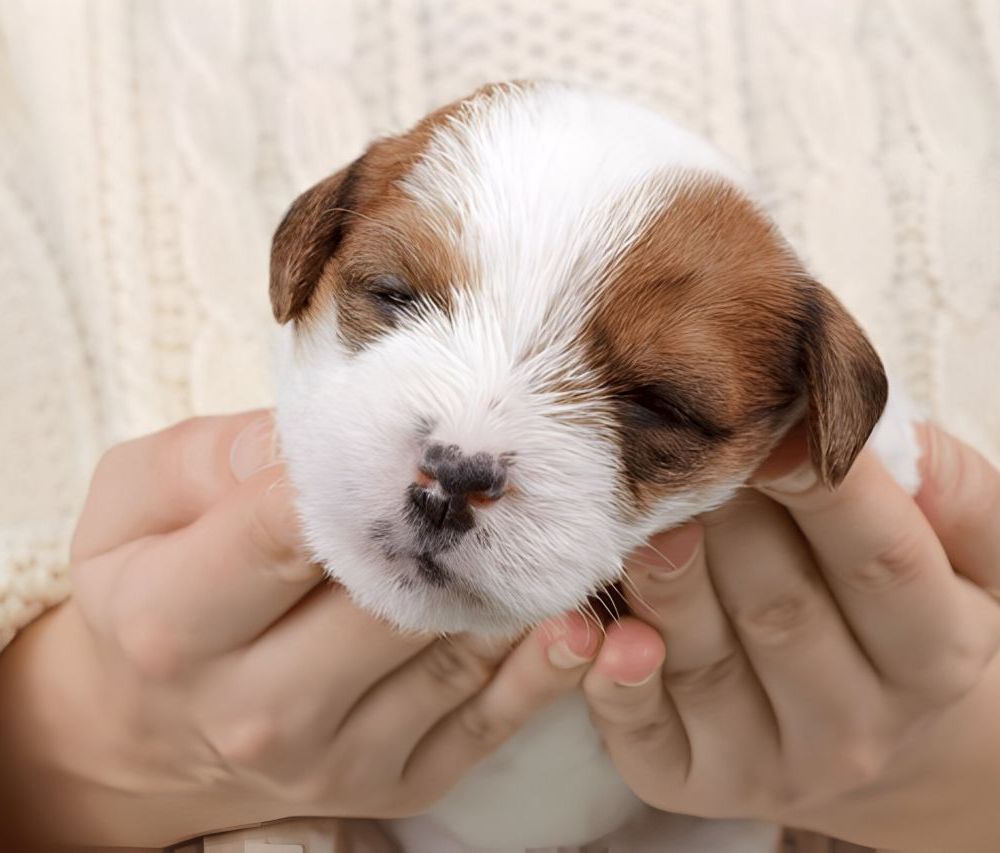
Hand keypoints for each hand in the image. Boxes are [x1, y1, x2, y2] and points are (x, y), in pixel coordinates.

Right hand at [0, 412, 596, 847]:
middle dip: (455, 521)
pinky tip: (582, 613)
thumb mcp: (135, 501)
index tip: (423, 420)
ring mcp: (335, 756)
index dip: (362, 470)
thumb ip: (215, 459)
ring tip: (567, 513)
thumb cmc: (147, 590)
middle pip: (387, 599)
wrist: (148, 725)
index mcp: (174, 623)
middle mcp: (256, 707)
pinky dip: (545, 664)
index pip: (283, 532)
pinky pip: (489, 719)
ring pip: (453, 655)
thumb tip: (333, 430)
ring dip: (520, 581)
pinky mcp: (396, 780)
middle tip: (517, 450)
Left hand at [566, 423, 999, 851]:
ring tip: (635, 515)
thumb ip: (949, 490)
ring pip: (704, 659)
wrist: (898, 745)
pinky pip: (645, 737)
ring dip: (662, 582)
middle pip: (779, 605)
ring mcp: (773, 761)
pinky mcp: (699, 783)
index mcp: (936, 654)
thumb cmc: (920, 620)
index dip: (825, 489)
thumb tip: (866, 426)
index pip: (880, 562)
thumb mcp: (978, 560)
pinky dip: (609, 679)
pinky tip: (585, 625)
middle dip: (727, 516)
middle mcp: (858, 722)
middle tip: (685, 445)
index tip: (776, 420)